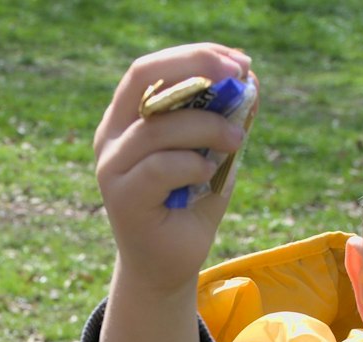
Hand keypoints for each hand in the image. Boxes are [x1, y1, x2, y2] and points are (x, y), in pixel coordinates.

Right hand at [92, 43, 256, 341]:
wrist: (170, 265)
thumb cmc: (190, 205)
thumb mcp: (216, 153)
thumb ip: (226, 119)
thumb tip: (250, 80)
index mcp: (128, 118)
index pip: (151, 68)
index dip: (195, 55)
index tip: (238, 62)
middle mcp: (112, 136)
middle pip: (143, 79)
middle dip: (196, 69)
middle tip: (238, 78)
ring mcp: (112, 166)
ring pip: (157, 127)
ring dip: (207, 127)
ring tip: (237, 139)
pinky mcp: (121, 198)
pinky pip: (160, 166)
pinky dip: (193, 163)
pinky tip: (209, 174)